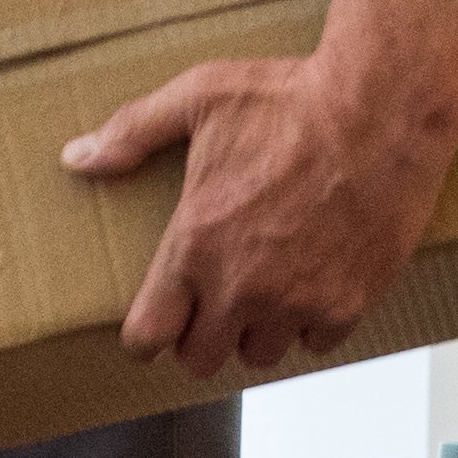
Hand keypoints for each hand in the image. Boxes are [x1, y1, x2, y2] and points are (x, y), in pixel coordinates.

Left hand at [66, 52, 457, 378]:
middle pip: (200, 359)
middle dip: (200, 335)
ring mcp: (297, 301)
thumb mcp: (198, 98)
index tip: (156, 321)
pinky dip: (313, 321)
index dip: (146, 335)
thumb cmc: (291, 100)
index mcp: (195, 245)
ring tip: (265, 289)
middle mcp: (241, 287)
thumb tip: (76, 157)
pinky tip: (314, 280)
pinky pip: (317, 343)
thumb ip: (132, 132)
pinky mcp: (348, 302)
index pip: (148, 336)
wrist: (381, 109)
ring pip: (260, 354)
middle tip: (212, 300)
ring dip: (257, 330)